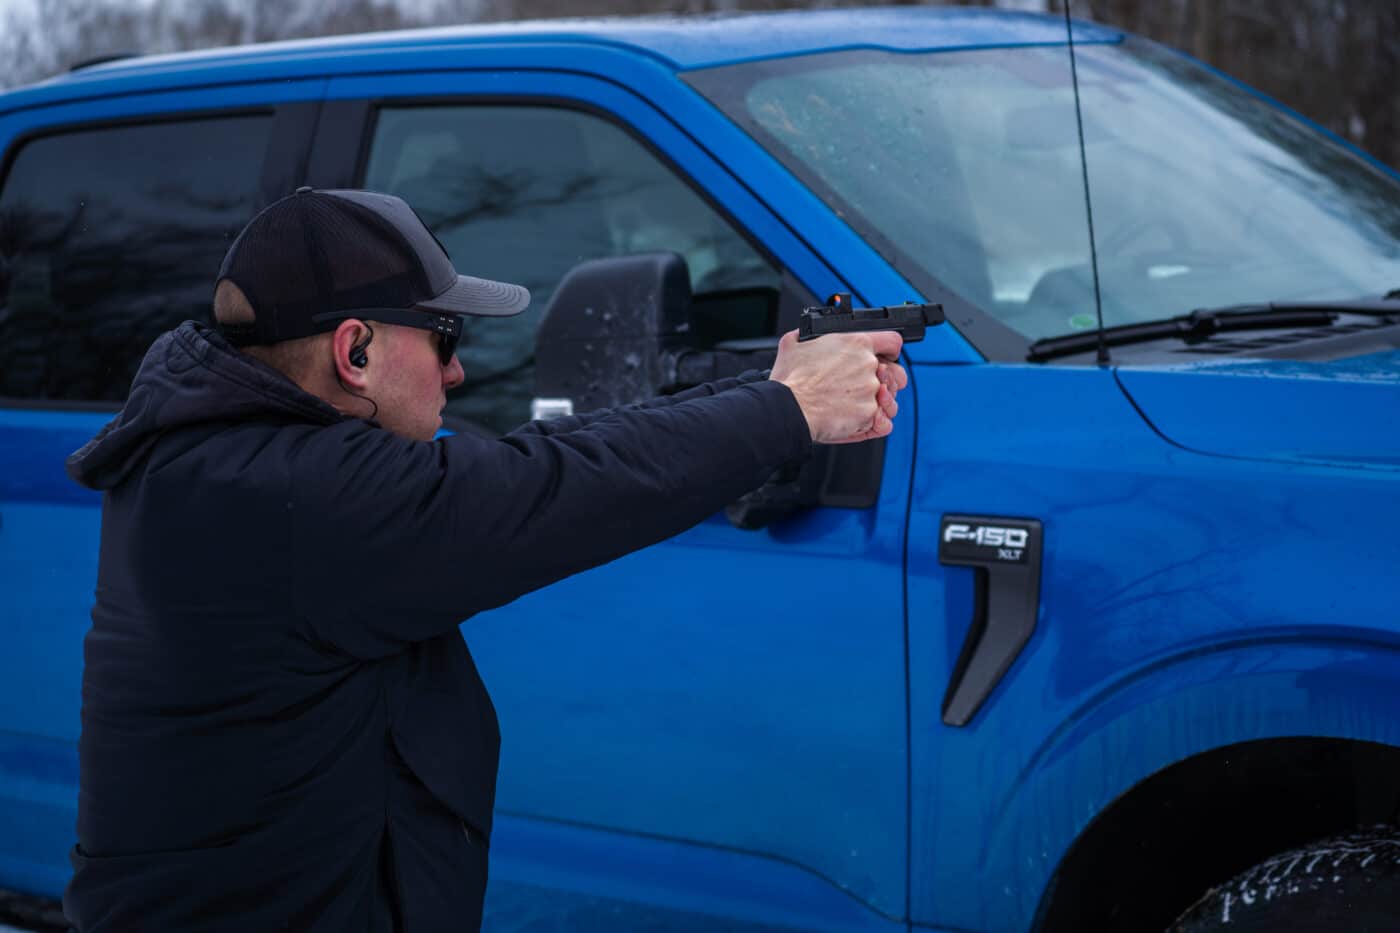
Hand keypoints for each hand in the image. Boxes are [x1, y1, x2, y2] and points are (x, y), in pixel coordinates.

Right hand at [769, 329, 906, 443]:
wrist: (790, 408)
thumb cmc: (791, 381)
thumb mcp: (792, 345)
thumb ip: (805, 336)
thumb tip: (802, 335)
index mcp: (855, 344)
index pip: (891, 341)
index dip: (890, 350)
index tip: (886, 357)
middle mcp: (868, 365)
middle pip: (894, 373)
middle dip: (885, 380)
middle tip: (866, 386)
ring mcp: (871, 391)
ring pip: (888, 399)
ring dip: (877, 402)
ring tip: (858, 406)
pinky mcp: (868, 414)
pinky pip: (883, 422)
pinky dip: (875, 424)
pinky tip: (862, 421)